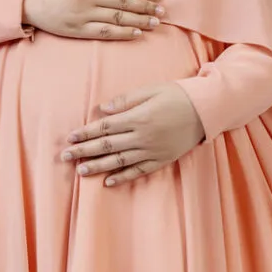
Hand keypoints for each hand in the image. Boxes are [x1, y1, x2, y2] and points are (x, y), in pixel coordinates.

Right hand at [23, 0, 164, 37]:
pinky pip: (105, 32)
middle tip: (162, 11)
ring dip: (140, 20)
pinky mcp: (77, 29)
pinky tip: (137, 33)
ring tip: (155, 23)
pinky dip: (123, 33)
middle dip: (146, 7)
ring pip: (118, 18)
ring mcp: (84, 14)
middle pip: (125, 2)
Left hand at [61, 84, 205, 184]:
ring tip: (81, 171)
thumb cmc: (178, 95)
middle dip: (84, 151)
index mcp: (138, 118)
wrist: (206, 110)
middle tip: (66, 157)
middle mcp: (142, 137)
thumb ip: (126, 99)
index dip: (85, 133)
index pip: (104, 127)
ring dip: (98, 167)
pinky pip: (139, 171)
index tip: (70, 138)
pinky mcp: (162, 159)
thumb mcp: (151, 90)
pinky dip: (123, 177)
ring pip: (119, 161)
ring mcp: (152, 151)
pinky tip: (109, 182)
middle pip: (107, 146)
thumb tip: (102, 109)